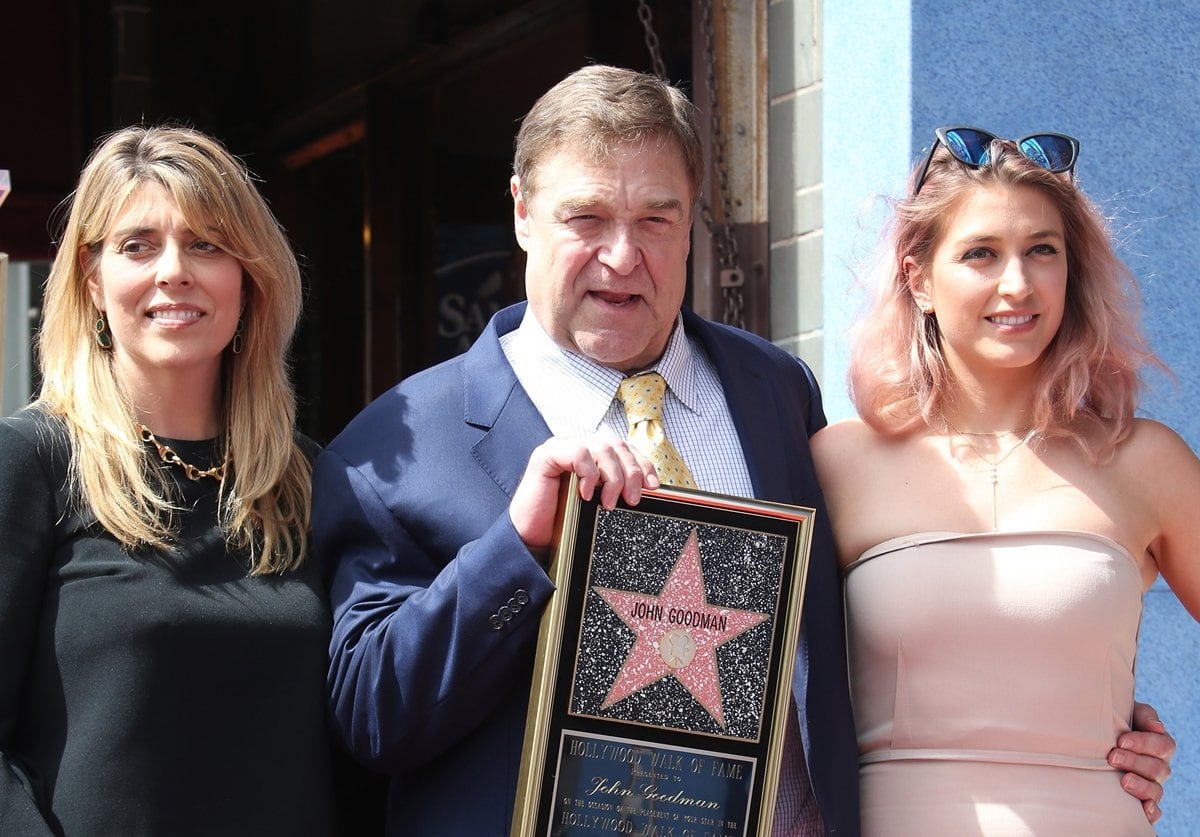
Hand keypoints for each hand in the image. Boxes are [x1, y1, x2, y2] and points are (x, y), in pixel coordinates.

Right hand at [510, 436, 658, 551]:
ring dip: (613, 476)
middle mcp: (578, 448)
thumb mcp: (599, 505)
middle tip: (633, 499)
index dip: (642, 463)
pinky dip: (588, 473)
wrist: (532, 539)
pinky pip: (578, 452)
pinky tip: (586, 493)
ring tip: (609, 501)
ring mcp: (562, 449)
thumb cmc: (563, 523)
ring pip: (601, 447)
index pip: (624, 449)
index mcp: (592, 458)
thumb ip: (616, 491)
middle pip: (616, 446)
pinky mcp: (546, 455)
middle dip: (631, 472)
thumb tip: (647, 490)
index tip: (652, 485)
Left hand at [1108, 701, 1174, 823]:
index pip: (1163, 745)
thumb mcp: (1127, 713)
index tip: (1121, 741)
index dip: (1144, 743)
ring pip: (1156, 790)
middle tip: (1112, 757)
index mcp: (1160, 745)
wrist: (1095, 740)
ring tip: (1124, 781)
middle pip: (1157, 768)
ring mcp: (1151, 786)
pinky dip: (1150, 812)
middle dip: (1135, 762)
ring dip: (1141, 786)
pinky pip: (1153, 811)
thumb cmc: (1114, 724)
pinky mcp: (1142, 802)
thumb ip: (1143, 715)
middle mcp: (1159, 767)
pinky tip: (1143, 809)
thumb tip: (1157, 726)